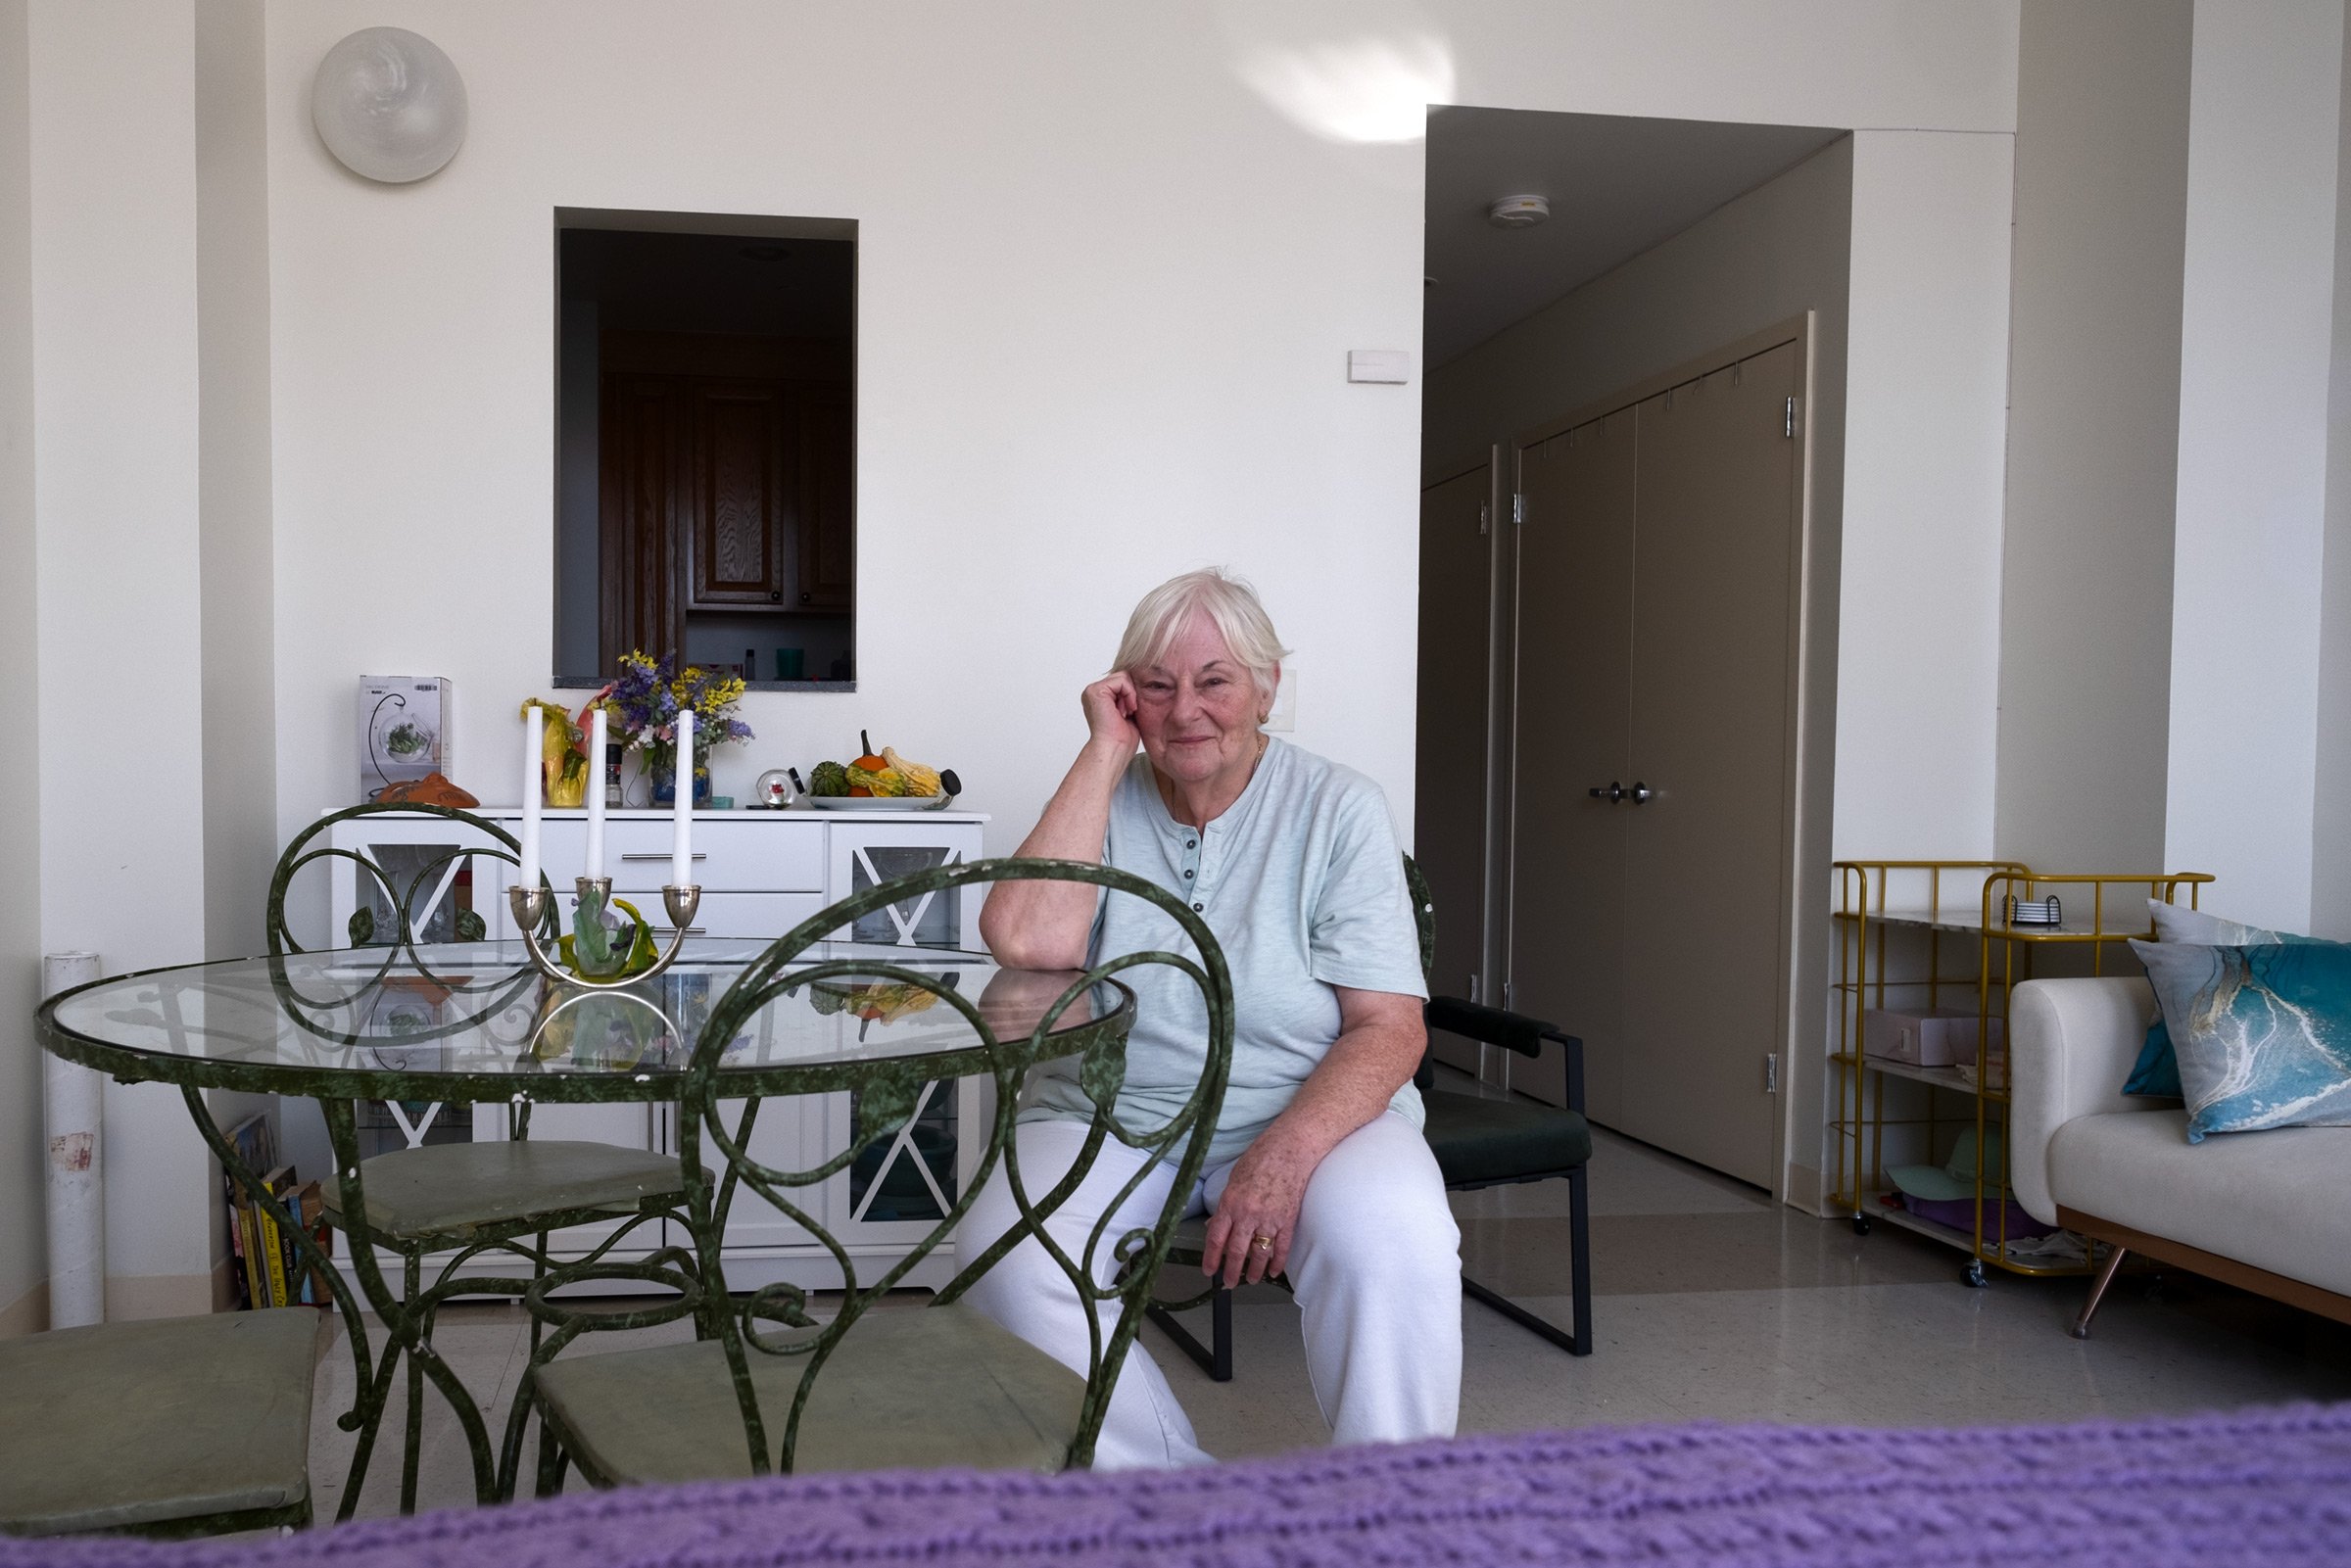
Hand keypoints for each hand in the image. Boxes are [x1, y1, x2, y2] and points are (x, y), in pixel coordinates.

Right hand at [1080, 673, 1142, 751]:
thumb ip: (1128, 694)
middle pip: (1124, 676)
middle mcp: (1093, 692)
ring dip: (1130, 695)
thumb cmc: (1122, 738)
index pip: (1123, 680)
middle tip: (1128, 713)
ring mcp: (1093, 690)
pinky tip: (1126, 710)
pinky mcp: (1096, 691)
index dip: (1132, 694)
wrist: (1115, 749)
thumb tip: (1141, 681)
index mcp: (1099, 696)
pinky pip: (1122, 680)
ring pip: (1124, 677)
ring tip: (1126, 713)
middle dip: (1131, 694)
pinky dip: (1129, 694)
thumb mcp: (1128, 710)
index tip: (1130, 713)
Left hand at [1202, 1131, 1314, 1285]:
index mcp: (1231, 1203)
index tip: (1209, 1270)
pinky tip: (1273, 1271)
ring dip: (1253, 1270)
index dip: (1211, 1258)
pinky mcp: (1288, 1220)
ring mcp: (1269, 1218)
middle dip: (1231, 1271)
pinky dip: (1277, 1262)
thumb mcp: (1233, 1180)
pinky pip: (1282, 1247)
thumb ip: (1225, 1205)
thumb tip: (1215, 1225)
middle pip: (1236, 1250)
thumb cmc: (1260, 1159)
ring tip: (1251, 1280)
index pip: (1216, 1237)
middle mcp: (1248, 1214)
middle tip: (1228, 1283)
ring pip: (1259, 1253)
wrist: (1289, 1150)